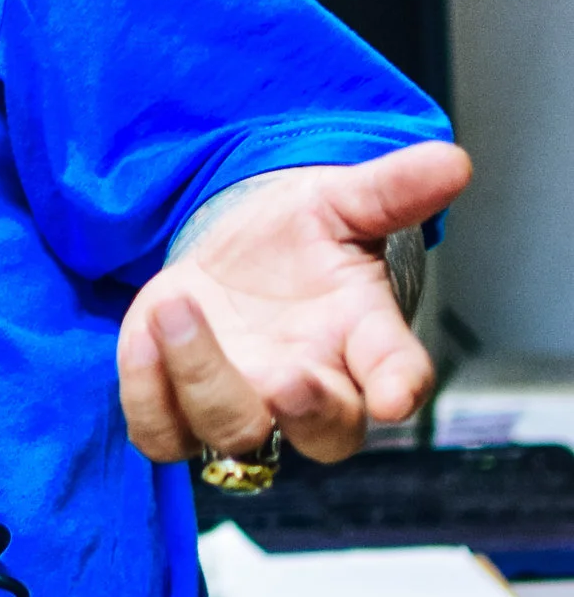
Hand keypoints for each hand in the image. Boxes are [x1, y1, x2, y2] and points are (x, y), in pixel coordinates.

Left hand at [118, 139, 469, 469]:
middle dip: (307, 414)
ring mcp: (246, 404)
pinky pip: (160, 433)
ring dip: (202, 380)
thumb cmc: (301, 239)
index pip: (399, 375)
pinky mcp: (180, 409)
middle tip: (288, 379)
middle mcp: (311, 386)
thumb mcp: (341, 203)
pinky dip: (146, 393)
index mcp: (364, 340)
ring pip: (231, 434)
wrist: (236, 253)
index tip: (396, 397)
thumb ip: (391, 189)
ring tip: (177, 306)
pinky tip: (144, 331)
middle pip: (324, 436)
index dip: (400, 389)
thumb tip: (451, 160)